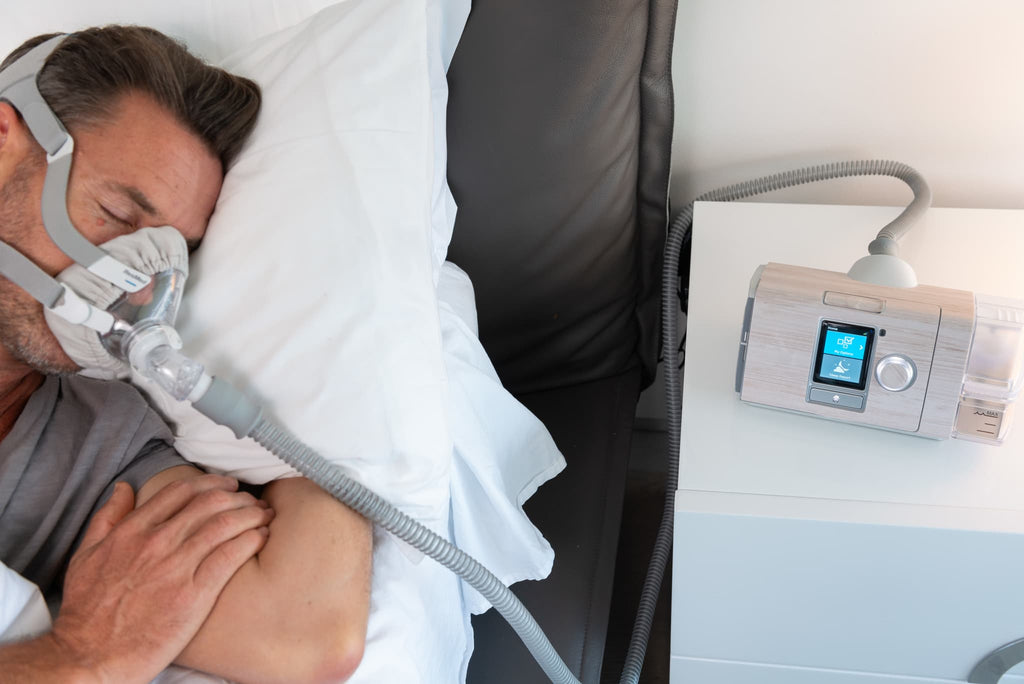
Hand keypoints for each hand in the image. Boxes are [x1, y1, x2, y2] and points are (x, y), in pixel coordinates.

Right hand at [49, 474, 273, 682]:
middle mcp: (157, 542)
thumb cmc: (87, 610)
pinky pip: (231, 555)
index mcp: (132, 531)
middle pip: (210, 502)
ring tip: (263, 516)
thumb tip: (124, 488)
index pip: (182, 490)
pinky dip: (251, 540)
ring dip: (251, 514)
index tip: (228, 486)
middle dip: (238, 497)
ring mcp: (176, 567)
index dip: (212, 483)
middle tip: (252, 501)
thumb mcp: (85, 556)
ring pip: (225, 524)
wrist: (91, 656)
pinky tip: (261, 538)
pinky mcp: (194, 594)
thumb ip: (107, 518)